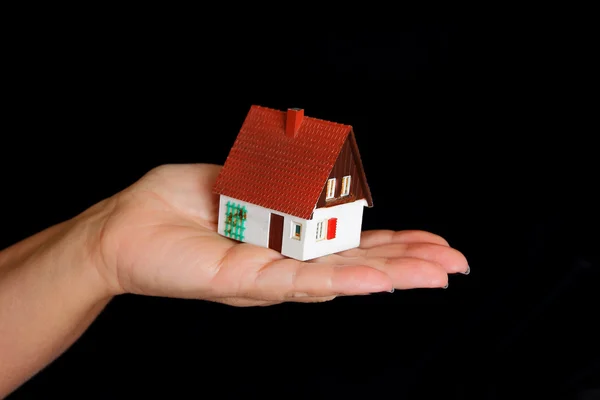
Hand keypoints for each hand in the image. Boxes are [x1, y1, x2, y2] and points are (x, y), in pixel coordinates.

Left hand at [87, 164, 468, 305]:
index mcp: (289, 237)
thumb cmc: (181, 202)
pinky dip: (343, 278)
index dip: (393, 243)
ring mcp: (270, 275)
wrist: (127, 225)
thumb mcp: (243, 179)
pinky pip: (301, 280)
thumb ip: (281, 180)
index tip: (433, 242)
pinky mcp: (246, 280)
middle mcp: (286, 261)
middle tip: (457, 265)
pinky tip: (380, 280)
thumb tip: (316, 167)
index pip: (350, 243)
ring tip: (437, 275)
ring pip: (340, 277)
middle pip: (356, 264)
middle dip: (408, 264)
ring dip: (391, 275)